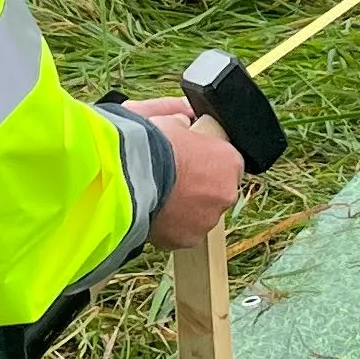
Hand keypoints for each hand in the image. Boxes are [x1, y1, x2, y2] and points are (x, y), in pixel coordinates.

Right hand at [129, 97, 243, 246]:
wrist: (130, 178)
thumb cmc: (150, 146)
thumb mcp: (169, 119)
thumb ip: (182, 121)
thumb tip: (183, 121)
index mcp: (230, 161)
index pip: (226, 162)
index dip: (206, 160)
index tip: (189, 160)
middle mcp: (226, 192)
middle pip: (216, 190)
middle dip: (198, 186)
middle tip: (173, 179)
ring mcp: (208, 219)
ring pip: (200, 213)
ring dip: (185, 207)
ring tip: (159, 195)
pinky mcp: (188, 239)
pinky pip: (183, 231)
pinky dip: (171, 225)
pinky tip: (154, 211)